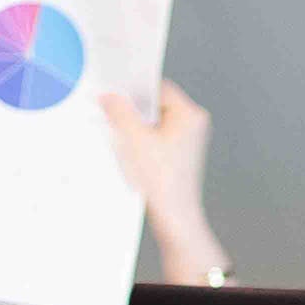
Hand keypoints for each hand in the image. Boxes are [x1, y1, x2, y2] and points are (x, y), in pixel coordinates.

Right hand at [99, 80, 210, 230]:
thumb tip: (110, 97)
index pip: (159, 89)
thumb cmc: (164, 183)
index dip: (136, 91)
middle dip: (134, 113)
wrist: (173, 216)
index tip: (118, 95)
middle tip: (116, 119)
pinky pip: (157, 139)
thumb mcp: (135, 141)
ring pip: (155, 124)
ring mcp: (187, 141)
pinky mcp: (179, 156)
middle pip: (156, 106)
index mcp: (190, 115)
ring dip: (136, 129)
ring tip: (126, 143)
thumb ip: (120, 113)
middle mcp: (193, 125)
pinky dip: (142, 143)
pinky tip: (132, 156)